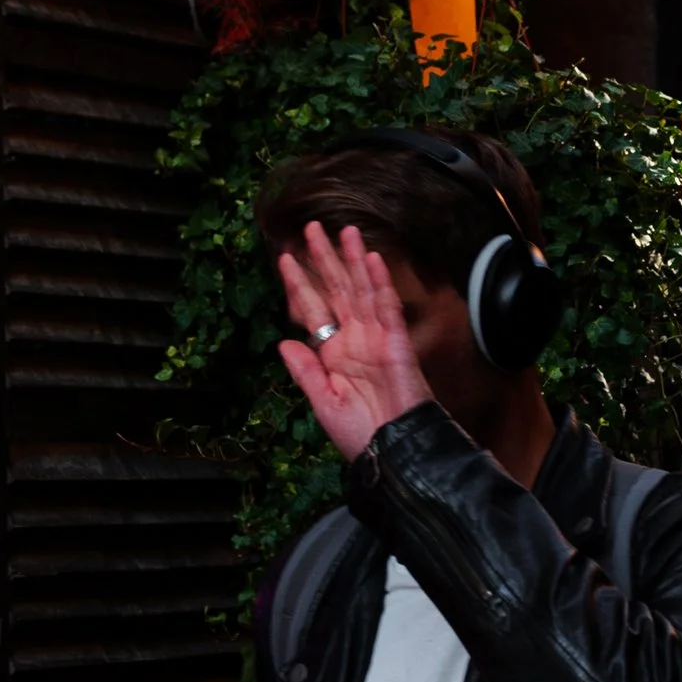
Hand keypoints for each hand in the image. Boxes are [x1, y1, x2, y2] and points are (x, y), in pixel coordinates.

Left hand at [276, 223, 430, 463]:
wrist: (394, 452)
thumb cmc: (361, 435)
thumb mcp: (323, 404)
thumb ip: (305, 372)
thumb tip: (284, 342)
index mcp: (333, 354)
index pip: (313, 310)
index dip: (299, 284)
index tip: (285, 259)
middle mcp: (354, 340)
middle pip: (336, 290)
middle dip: (324, 259)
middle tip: (311, 228)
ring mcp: (376, 338)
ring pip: (362, 290)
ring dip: (352, 260)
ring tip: (343, 230)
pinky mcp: (397, 343)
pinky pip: (387, 307)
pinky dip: (379, 283)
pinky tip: (370, 259)